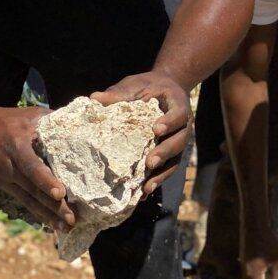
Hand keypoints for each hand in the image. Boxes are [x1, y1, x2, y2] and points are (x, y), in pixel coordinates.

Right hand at [0, 106, 74, 231]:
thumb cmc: (12, 120)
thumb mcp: (33, 115)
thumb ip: (55, 120)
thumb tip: (85, 124)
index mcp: (16, 146)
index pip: (31, 166)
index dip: (45, 180)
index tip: (60, 193)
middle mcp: (9, 166)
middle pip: (33, 189)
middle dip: (53, 206)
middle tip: (72, 219)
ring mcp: (6, 179)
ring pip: (29, 200)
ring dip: (48, 215)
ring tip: (67, 227)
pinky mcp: (7, 186)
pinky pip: (25, 201)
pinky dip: (39, 213)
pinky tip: (53, 224)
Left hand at [91, 71, 190, 195]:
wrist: (164, 90)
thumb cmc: (148, 87)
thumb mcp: (135, 85)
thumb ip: (119, 93)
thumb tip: (94, 98)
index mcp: (178, 105)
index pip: (178, 114)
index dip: (170, 121)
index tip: (157, 128)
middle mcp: (183, 126)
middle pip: (179, 141)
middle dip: (165, 152)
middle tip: (150, 162)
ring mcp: (178, 141)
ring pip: (175, 160)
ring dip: (162, 174)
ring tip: (147, 187)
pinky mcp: (171, 154)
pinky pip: (167, 169)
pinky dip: (157, 180)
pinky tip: (143, 193)